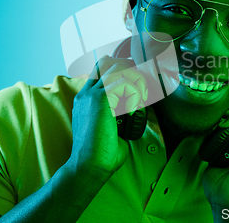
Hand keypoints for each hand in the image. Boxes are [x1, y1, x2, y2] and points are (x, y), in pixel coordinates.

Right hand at [67, 55, 148, 178]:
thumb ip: (121, 115)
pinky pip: (123, 82)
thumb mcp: (113, 129)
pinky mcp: (100, 100)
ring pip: (117, 68)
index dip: (122, 72)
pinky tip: (135, 109)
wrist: (89, 166)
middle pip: (108, 61)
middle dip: (129, 69)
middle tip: (142, 89)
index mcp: (86, 99)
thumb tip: (139, 110)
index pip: (101, 70)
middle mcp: (87, 93)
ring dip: (135, 79)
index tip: (137, 88)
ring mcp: (91, 95)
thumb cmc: (102, 154)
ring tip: (141, 98)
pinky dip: (135, 92)